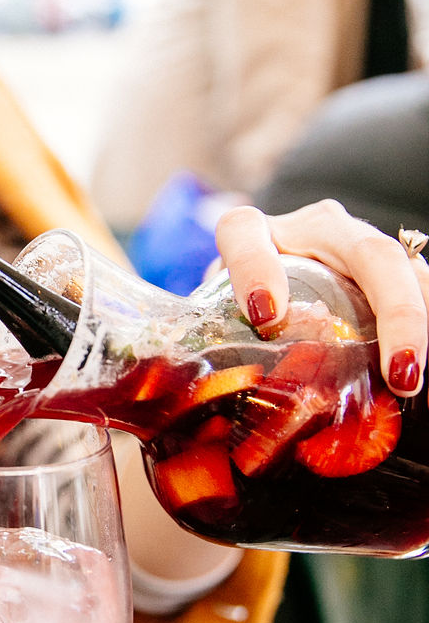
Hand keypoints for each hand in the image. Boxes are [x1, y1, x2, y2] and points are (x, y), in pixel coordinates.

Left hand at [215, 199, 428, 398]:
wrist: (276, 283)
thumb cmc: (244, 303)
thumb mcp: (221, 315)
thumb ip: (214, 338)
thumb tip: (216, 394)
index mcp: (255, 231)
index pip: (244, 233)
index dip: (254, 268)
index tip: (265, 315)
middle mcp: (315, 228)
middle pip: (369, 251)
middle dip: (393, 310)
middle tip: (398, 370)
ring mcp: (357, 243)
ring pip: (404, 267)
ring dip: (417, 320)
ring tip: (410, 376)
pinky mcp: (386, 267)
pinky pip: (418, 285)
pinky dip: (422, 320)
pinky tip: (416, 362)